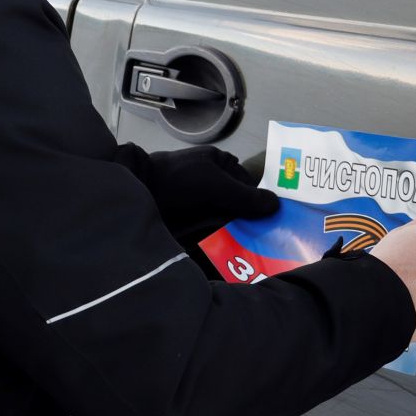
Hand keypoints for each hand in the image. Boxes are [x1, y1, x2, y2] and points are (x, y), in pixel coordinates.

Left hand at [142, 146, 279, 239]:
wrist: (138, 193)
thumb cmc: (178, 181)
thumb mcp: (215, 185)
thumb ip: (245, 196)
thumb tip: (277, 205)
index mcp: (220, 163)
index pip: (249, 186)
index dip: (259, 203)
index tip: (271, 224)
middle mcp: (212, 179)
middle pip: (238, 203)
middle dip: (248, 220)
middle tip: (264, 242)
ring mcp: (199, 200)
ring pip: (226, 219)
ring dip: (234, 233)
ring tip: (250, 251)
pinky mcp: (189, 219)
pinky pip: (211, 230)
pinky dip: (219, 239)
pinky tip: (229, 251)